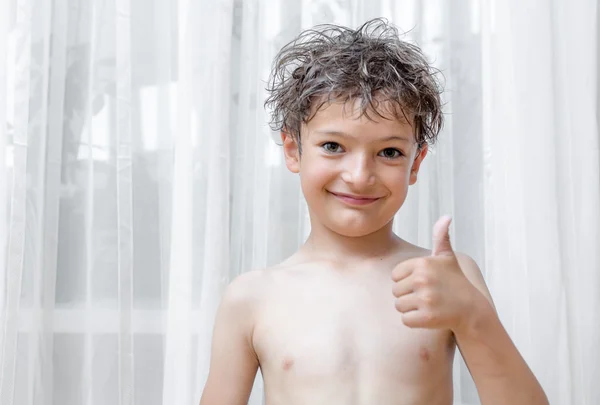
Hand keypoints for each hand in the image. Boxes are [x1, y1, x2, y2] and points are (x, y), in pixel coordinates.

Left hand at [391, 215, 480, 332]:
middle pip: (395, 291)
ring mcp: (425, 298)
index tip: (424, 283)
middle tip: (428, 295)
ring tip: (428, 305)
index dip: (407, 280)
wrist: (472, 310)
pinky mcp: (426, 317)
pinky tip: (429, 316)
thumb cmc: (455, 282)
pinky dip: (414, 321)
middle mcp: (422, 279)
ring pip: (399, 306)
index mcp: (423, 263)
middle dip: (408, 295)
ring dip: (411, 308)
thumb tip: (446, 217)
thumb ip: (441, 237)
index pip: (395, 275)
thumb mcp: (448, 258)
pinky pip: (405, 320)